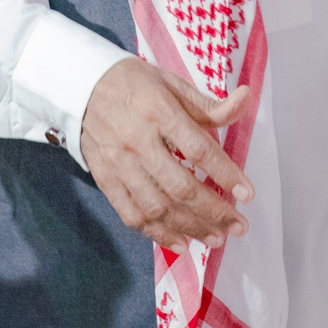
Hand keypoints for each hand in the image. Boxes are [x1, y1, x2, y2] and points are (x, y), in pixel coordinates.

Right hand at [81, 58, 253, 252]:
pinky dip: (157, 234)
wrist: (81, 87)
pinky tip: (180, 242)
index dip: (226, 174)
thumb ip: (208, 104)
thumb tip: (244, 101)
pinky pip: (132, 214)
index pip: (198, 150)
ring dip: (190, 228)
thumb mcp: (172, 84)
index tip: (247, 194)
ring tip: (216, 238)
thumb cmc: (134, 84)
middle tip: (238, 226)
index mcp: (159, 111)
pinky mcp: (106, 179)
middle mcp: (138, 141)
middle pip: (180, 187)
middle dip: (214, 212)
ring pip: (157, 207)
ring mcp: (119, 164)